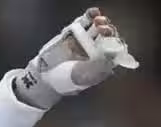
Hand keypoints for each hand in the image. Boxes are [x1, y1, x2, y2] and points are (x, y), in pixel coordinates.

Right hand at [14, 7, 137, 108]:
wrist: (44, 74)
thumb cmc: (65, 80)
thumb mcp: (81, 77)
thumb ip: (96, 69)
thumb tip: (110, 61)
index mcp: (102, 64)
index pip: (115, 51)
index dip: (116, 44)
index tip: (112, 41)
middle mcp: (96, 50)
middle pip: (108, 37)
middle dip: (108, 31)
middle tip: (103, 29)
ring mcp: (86, 40)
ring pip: (98, 27)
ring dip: (101, 22)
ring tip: (98, 21)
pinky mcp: (75, 31)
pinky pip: (85, 21)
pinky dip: (91, 15)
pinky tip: (93, 12)